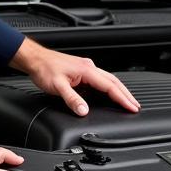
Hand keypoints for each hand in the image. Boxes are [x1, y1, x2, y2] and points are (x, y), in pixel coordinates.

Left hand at [10, 39, 139, 115]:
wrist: (35, 59)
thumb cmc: (44, 69)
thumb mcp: (57, 87)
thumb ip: (72, 100)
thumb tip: (84, 111)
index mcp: (87, 71)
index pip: (110, 86)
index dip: (122, 98)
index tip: (132, 107)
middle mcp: (89, 67)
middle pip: (114, 82)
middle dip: (126, 95)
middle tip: (135, 106)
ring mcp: (86, 68)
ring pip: (108, 79)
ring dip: (119, 90)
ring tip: (127, 101)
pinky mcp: (82, 70)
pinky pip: (100, 79)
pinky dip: (109, 87)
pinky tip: (109, 93)